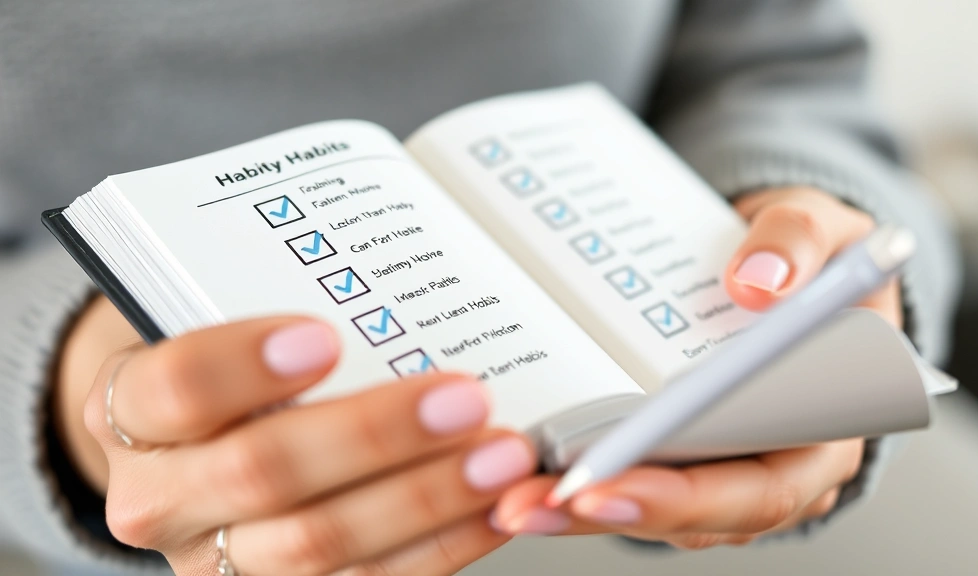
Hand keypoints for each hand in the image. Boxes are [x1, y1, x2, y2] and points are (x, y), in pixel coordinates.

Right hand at [58, 298, 532, 574]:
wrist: (187, 446)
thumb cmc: (222, 367)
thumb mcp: (212, 320)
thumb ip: (271, 301)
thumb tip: (397, 272)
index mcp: (129, 409)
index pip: (176, 387)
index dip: (245, 364)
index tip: (328, 337)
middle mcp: (162, 496)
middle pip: (262, 472)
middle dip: (373, 436)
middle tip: (463, 398)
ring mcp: (220, 559)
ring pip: (319, 545)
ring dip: (424, 499)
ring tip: (501, 457)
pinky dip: (443, 546)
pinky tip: (495, 508)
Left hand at [490, 187, 900, 546]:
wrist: (794, 269)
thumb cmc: (816, 263)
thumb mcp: (825, 228)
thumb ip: (801, 240)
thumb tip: (758, 284)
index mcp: (829, 430)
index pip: (764, 485)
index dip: (689, 493)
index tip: (613, 481)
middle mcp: (779, 465)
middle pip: (696, 513)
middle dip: (609, 509)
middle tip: (527, 505)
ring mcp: (730, 466)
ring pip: (657, 509)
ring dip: (581, 510)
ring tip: (511, 500)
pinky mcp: (688, 454)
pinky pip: (638, 482)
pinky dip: (583, 482)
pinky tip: (527, 472)